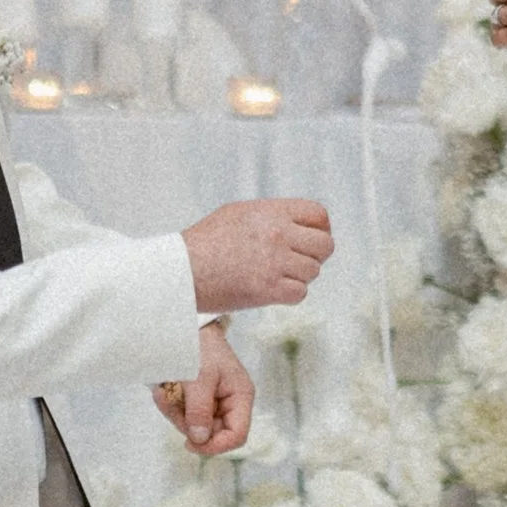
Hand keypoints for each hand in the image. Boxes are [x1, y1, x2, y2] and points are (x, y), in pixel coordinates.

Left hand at [155, 323, 253, 455]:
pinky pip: (183, 414)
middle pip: (212, 434)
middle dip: (187, 424)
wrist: (185, 325)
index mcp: (240, 397)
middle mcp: (230, 404)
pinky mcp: (196, 400)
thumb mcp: (200, 377)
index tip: (190, 444)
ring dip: (174, 413)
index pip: (237, 435)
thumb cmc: (199, 347)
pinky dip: (170, 406)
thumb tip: (199, 439)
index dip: (216, 446)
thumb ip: (200, 409)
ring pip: (194, 426)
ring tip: (162, 393)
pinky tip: (162, 391)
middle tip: (168, 406)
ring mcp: (212, 402)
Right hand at [182, 197, 332, 311]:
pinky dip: (289, 294)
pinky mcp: (269, 289)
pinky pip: (300, 293)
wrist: (181, 270)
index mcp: (272, 212)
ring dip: (300, 276)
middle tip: (297, 261)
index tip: (310, 239)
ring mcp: (275, 262)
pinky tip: (272, 290)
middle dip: (315, 254)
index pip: (319, 214)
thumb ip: (271, 216)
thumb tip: (297, 224)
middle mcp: (278, 234)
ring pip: (313, 271)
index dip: (321, 228)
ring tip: (277, 275)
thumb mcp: (238, 213)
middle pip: (325, 245)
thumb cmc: (204, 242)